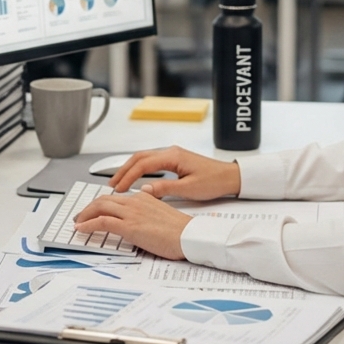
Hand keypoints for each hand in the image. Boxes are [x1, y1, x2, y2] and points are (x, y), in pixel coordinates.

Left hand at [73, 191, 190, 260]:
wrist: (190, 236)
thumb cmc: (181, 231)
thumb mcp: (161, 215)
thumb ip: (148, 212)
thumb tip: (138, 218)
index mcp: (144, 197)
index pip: (116, 197)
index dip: (101, 204)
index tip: (94, 210)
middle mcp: (135, 201)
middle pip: (104, 199)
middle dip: (89, 208)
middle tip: (81, 216)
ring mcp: (132, 213)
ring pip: (100, 207)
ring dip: (85, 215)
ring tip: (78, 223)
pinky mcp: (129, 226)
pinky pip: (102, 222)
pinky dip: (88, 224)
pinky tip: (81, 229)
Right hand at [108, 146, 240, 201]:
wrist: (230, 176)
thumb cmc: (214, 181)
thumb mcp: (188, 189)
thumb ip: (164, 189)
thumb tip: (143, 191)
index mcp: (172, 156)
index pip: (142, 164)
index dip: (128, 176)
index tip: (119, 188)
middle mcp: (170, 152)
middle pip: (139, 158)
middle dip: (123, 170)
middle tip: (112, 184)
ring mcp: (172, 154)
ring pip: (144, 158)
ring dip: (130, 169)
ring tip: (119, 182)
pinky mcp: (175, 160)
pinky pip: (151, 161)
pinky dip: (140, 169)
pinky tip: (135, 178)